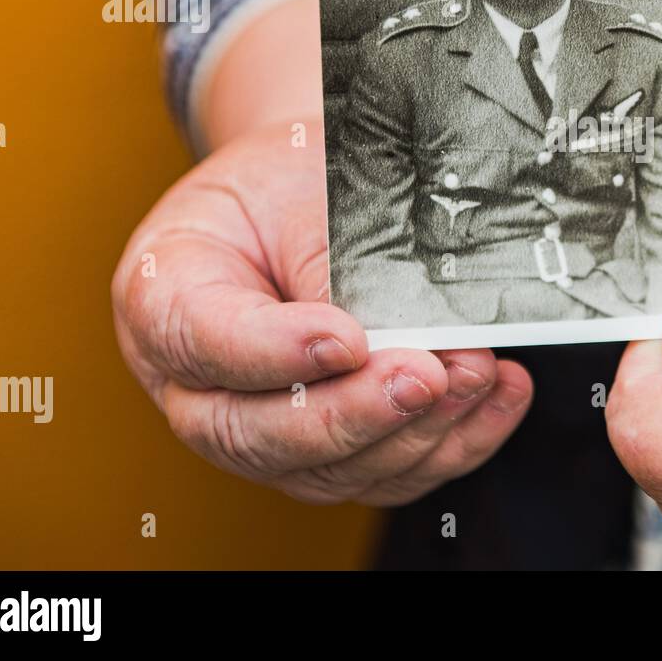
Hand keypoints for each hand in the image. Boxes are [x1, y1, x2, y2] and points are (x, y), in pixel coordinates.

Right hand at [111, 118, 531, 505]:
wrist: (302, 195)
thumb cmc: (289, 185)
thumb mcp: (301, 191)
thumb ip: (332, 266)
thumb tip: (395, 335)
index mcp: (164, 299)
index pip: (207, 343)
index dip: (277, 353)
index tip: (346, 339)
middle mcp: (199, 387)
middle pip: (259, 436)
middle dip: (355, 414)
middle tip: (426, 375)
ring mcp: (261, 431)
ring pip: (329, 472)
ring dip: (415, 434)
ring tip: (475, 373)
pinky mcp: (328, 454)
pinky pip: (385, 476)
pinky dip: (451, 445)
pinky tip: (497, 397)